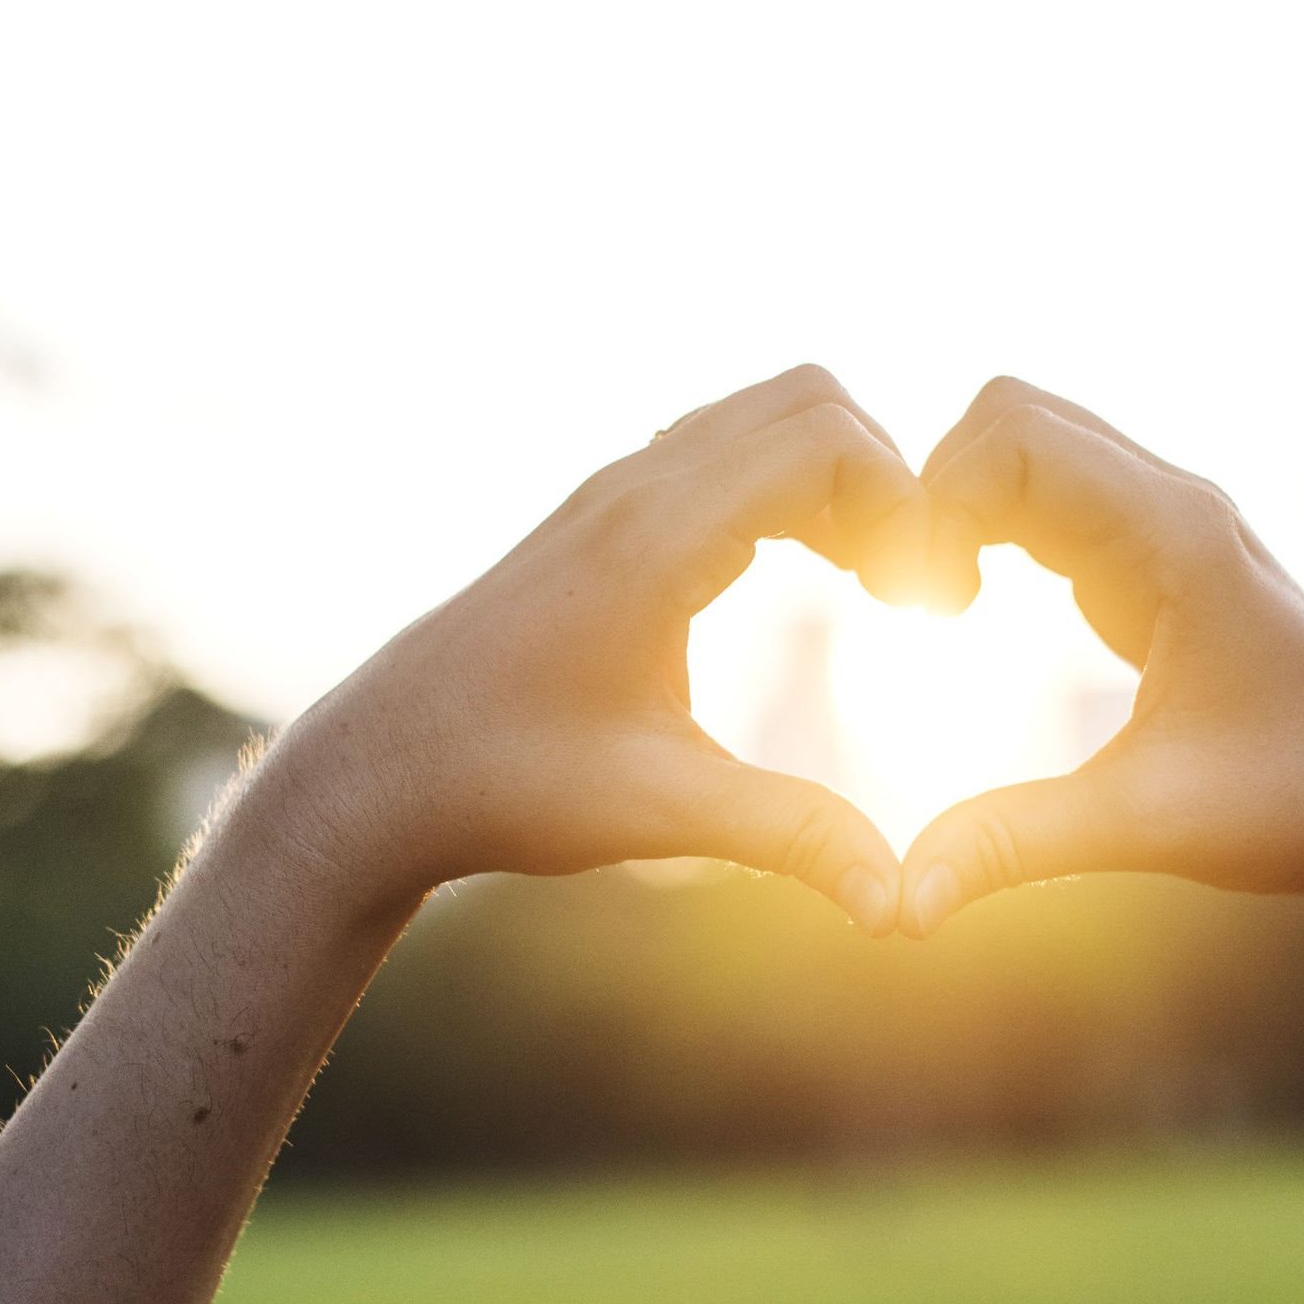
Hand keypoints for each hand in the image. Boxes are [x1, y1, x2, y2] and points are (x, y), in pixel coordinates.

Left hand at [240, 365, 927, 932]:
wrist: (378, 774)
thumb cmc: (504, 787)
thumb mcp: (657, 813)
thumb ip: (788, 836)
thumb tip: (899, 904)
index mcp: (653, 542)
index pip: (823, 441)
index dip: (904, 504)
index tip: (926, 603)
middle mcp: (633, 490)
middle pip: (809, 398)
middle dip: (887, 476)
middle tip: (911, 587)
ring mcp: (614, 491)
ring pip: (766, 411)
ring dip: (840, 473)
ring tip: (873, 580)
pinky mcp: (605, 513)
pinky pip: (725, 445)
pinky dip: (790, 480)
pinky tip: (806, 570)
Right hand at [899, 378, 1303, 937]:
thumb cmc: (1293, 807)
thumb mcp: (1145, 826)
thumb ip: (1017, 845)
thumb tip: (902, 905)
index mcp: (1179, 537)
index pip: (1016, 439)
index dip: (938, 503)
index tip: (918, 608)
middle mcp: (1177, 505)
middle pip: (1013, 415)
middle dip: (938, 487)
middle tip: (913, 600)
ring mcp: (1170, 522)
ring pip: (1031, 444)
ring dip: (962, 503)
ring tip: (935, 606)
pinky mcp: (1158, 554)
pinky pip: (1050, 492)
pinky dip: (990, 524)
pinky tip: (967, 608)